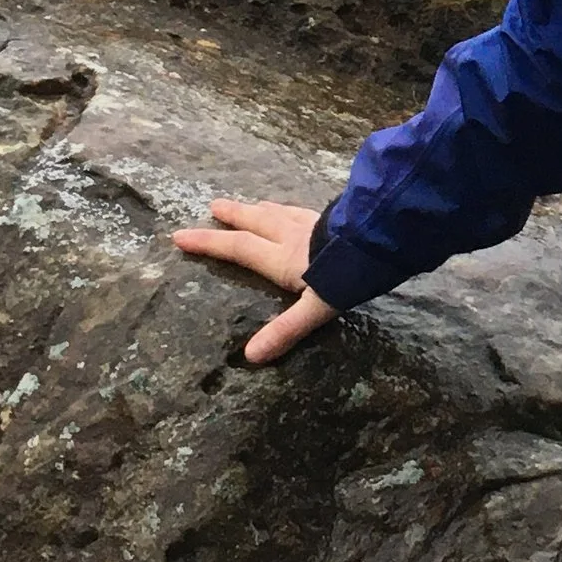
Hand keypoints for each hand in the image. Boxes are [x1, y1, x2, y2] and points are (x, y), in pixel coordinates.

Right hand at [173, 195, 339, 365]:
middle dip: (233, 215)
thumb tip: (251, 356)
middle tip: (214, 206)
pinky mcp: (333, 217)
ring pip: (280, 212)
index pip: (237, 248)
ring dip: (261, 209)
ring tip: (252, 205)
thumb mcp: (316, 308)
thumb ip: (285, 329)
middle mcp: (292, 235)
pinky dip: (290, 209)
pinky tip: (297, 210)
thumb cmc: (347, 274)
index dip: (208, 243)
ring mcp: (313, 223)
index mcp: (282, 258)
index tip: (179, 236)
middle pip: (256, 221)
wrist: (382, 240)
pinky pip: (302, 210)